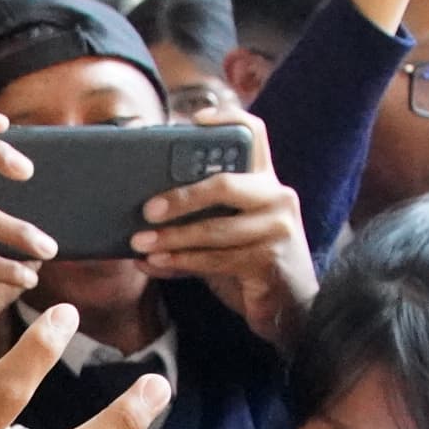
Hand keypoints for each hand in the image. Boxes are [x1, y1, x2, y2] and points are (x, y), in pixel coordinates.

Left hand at [132, 105, 312, 345]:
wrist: (289, 309)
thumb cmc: (250, 263)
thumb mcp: (226, 232)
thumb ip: (196, 218)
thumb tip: (139, 219)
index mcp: (264, 181)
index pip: (255, 135)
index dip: (227, 119)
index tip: (195, 121)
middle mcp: (277, 197)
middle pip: (225, 183)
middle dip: (181, 196)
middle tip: (148, 208)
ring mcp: (277, 229)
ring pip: (215, 228)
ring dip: (173, 237)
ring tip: (141, 242)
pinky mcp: (270, 260)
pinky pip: (217, 258)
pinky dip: (182, 261)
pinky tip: (158, 262)